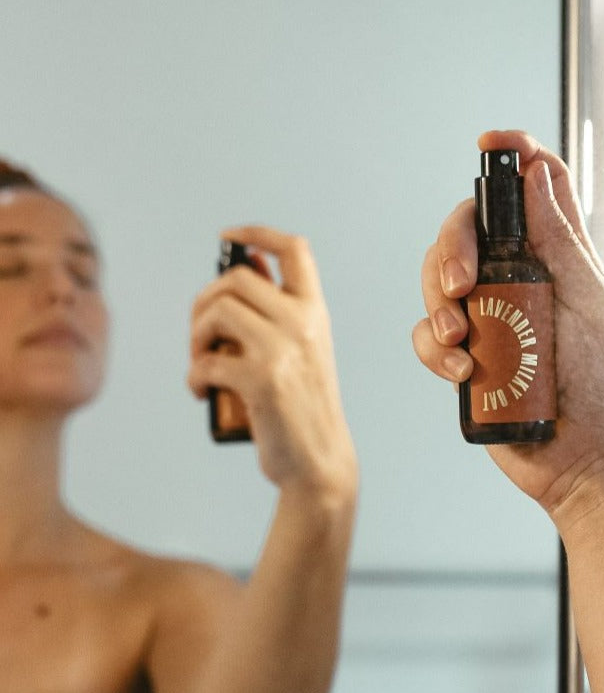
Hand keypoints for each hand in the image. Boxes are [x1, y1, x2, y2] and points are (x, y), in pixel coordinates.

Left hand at [188, 226, 356, 505]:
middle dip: (203, 303)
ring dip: (195, 337)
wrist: (319, 460)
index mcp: (316, 312)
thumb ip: (276, 311)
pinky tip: (201, 392)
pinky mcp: (264, 381)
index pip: (294, 249)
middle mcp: (304, 323)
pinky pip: (207, 360)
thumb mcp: (301, 349)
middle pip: (235, 279)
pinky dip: (194, 377)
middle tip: (201, 335)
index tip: (227, 237)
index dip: (257, 232)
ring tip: (200, 362)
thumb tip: (248, 263)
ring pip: (217, 312)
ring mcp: (286, 350)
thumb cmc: (301, 405)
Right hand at [413, 130, 603, 533]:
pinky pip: (430, 336)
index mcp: (558, 261)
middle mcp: (519, 282)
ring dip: (438, 300)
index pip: (535, 191)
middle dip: (453, 245)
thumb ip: (561, 242)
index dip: (514, 158)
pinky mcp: (467, 360)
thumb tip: (536, 173)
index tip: (490, 144)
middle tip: (462, 281)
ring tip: (460, 336)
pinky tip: (459, 370)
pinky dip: (434, 347)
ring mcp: (490, 321)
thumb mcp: (593, 306)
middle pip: (468, 230)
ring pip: (438, 280)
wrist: (592, 465)